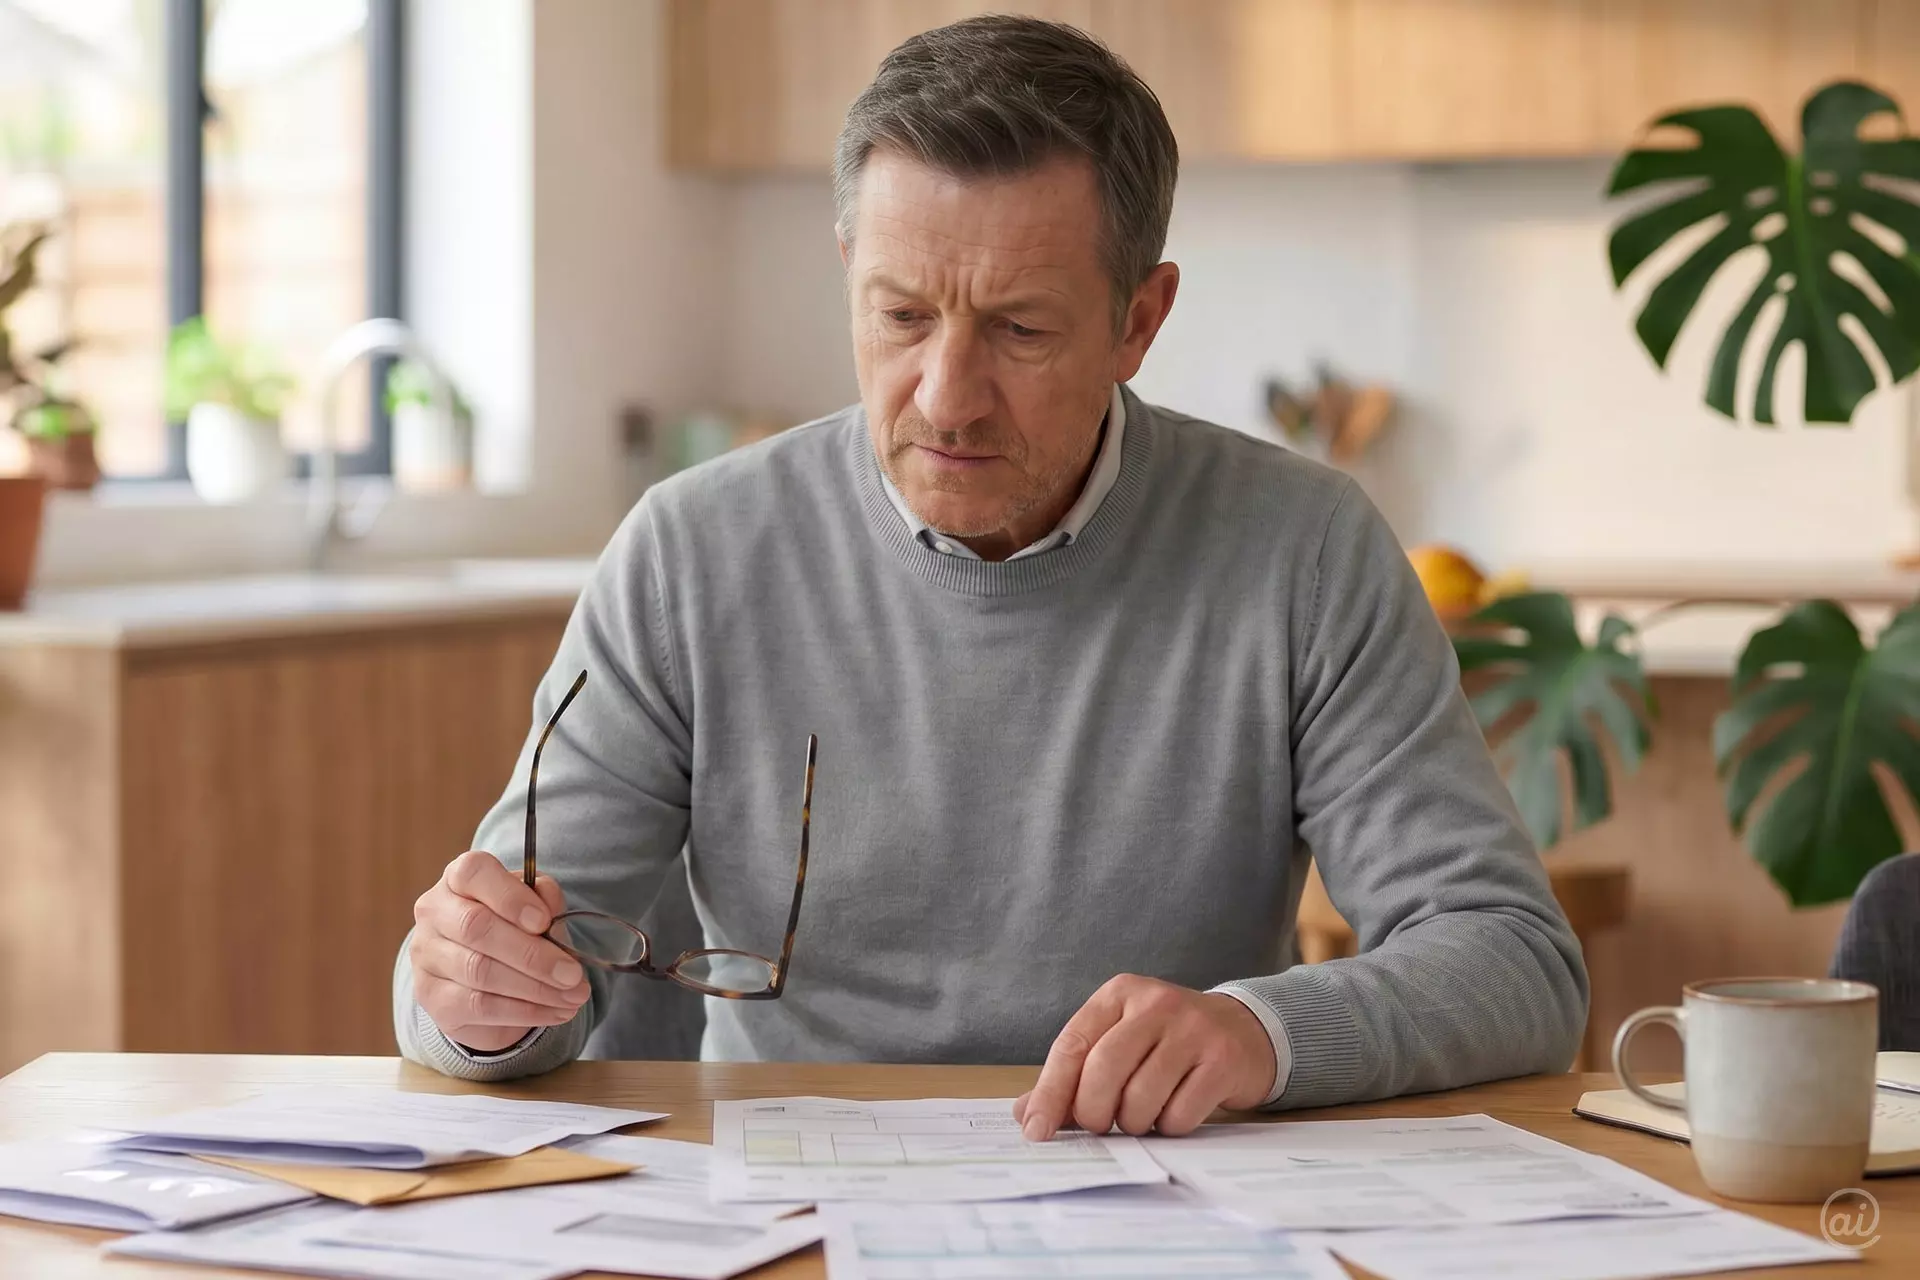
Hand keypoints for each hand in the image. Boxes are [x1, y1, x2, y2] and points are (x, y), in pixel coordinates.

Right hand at [410, 849, 591, 1052]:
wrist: (485, 978)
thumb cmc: (514, 929)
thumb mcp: (536, 906)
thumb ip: (545, 899)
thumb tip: (549, 910)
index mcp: (459, 878)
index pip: (473, 872)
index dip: (510, 897)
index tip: (544, 921)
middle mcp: (434, 911)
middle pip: (476, 927)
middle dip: (532, 954)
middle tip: (572, 974)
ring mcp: (427, 955)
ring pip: (479, 971)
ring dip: (535, 988)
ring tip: (574, 997)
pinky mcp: (432, 996)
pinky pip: (480, 1005)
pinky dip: (524, 1011)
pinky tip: (555, 1012)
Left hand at [1014, 975, 1275, 1139]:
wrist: (1244, 1031)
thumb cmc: (1168, 1042)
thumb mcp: (1119, 1042)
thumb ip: (1074, 1075)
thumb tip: (1026, 1113)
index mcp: (1119, 994)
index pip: (1073, 1044)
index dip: (1051, 1092)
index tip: (1037, 1130)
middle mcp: (1155, 1003)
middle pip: (1104, 1069)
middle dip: (1093, 1112)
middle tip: (1099, 1126)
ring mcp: (1193, 1029)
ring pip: (1141, 1097)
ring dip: (1134, 1123)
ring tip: (1141, 1117)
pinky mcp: (1222, 1060)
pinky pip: (1179, 1113)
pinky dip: (1169, 1127)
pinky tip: (1173, 1113)